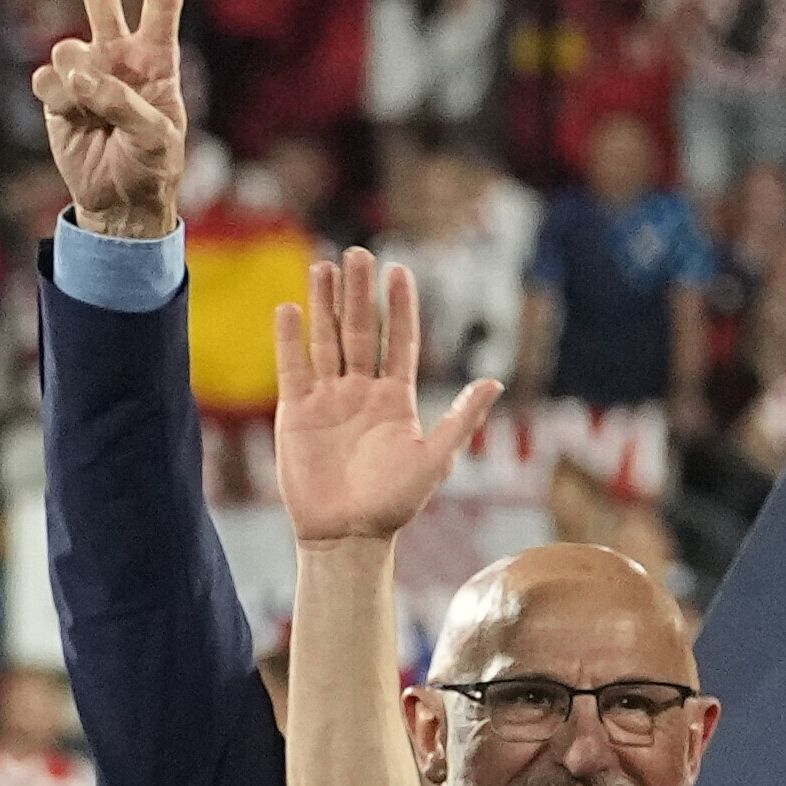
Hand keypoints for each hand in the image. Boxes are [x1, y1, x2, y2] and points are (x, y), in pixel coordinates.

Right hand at [30, 0, 184, 238]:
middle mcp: (118, 57)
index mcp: (156, 61)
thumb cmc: (151, 167)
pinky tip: (75, 120)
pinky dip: (58, 101)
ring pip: (66, 49)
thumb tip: (79, 74)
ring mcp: (84, 72)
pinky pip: (46, 81)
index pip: (160, 7)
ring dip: (78, 83)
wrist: (118, 200)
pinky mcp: (55, 92)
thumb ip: (122, 103)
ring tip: (96, 116)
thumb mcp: (155, 140)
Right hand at [270, 246, 477, 546]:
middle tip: (357, 253)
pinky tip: (290, 308)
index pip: (398, 340)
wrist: (348, 533)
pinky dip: (290, 339)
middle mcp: (362, 391)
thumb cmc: (396, 502)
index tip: (398, 270)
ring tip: (323, 267)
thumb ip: (462, 418)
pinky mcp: (297, 412)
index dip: (398, 307)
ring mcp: (328, 399)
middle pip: (358, 331)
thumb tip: (494, 381)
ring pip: (325, 341)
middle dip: (357, 293)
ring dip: (323, 305)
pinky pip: (293, 367)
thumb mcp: (436, 458)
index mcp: (396, 398)